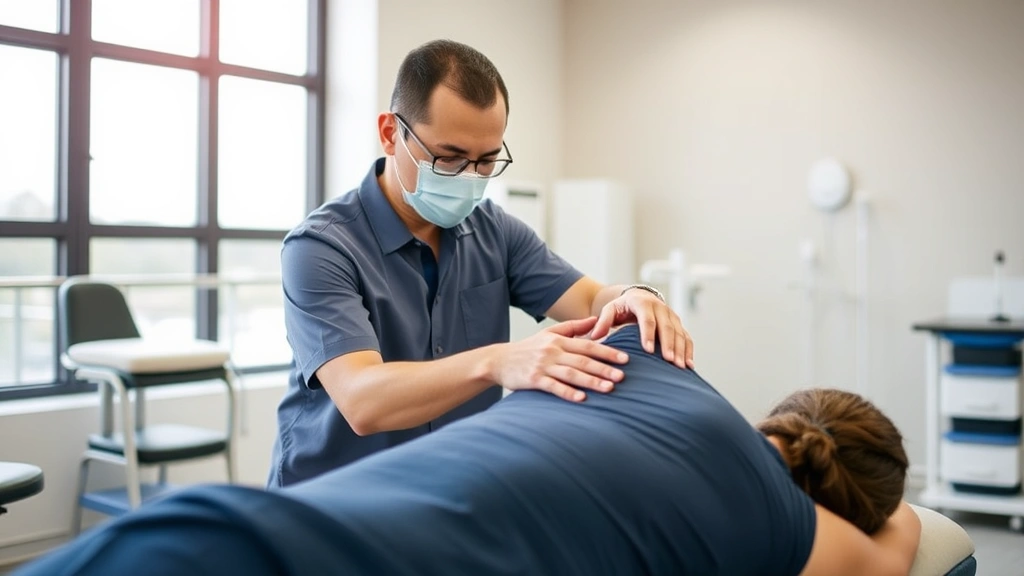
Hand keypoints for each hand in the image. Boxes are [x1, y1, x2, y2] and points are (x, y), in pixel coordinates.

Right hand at [492, 317, 627, 401]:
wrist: (498, 360)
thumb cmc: (528, 348)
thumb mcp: (549, 333)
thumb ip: (574, 327)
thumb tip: (595, 320)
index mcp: (558, 341)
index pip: (588, 346)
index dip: (607, 352)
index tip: (625, 358)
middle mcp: (552, 352)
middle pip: (582, 361)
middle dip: (604, 368)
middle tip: (623, 375)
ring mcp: (543, 366)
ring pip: (571, 374)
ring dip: (591, 381)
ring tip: (609, 388)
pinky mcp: (533, 380)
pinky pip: (553, 387)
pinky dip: (568, 392)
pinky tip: (582, 398)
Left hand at [590, 289, 692, 368]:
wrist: (641, 297)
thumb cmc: (623, 307)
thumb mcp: (611, 309)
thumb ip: (603, 321)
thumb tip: (594, 337)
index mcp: (643, 303)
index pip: (647, 319)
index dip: (648, 334)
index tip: (648, 350)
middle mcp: (660, 308)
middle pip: (667, 327)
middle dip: (669, 345)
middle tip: (669, 361)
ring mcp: (672, 316)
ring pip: (679, 333)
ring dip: (681, 350)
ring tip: (680, 367)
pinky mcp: (678, 324)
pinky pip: (687, 337)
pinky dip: (689, 351)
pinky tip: (690, 366)